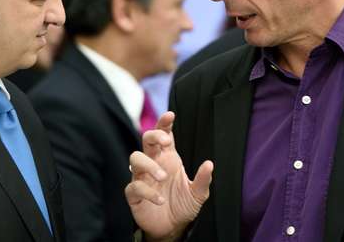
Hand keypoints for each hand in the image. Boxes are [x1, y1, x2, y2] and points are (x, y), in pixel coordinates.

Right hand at [125, 112, 212, 240]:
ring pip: (135, 158)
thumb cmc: (182, 204)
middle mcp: (153, 163)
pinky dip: (146, 191)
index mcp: (168, 158)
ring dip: (148, 164)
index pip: (164, 134)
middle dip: (155, 135)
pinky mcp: (134, 195)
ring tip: (163, 176)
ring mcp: (141, 177)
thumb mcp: (198, 193)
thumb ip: (203, 179)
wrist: (172, 228)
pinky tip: (160, 200)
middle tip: (167, 143)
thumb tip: (209, 164)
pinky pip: (134, 186)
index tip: (170, 115)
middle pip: (146, 139)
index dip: (164, 123)